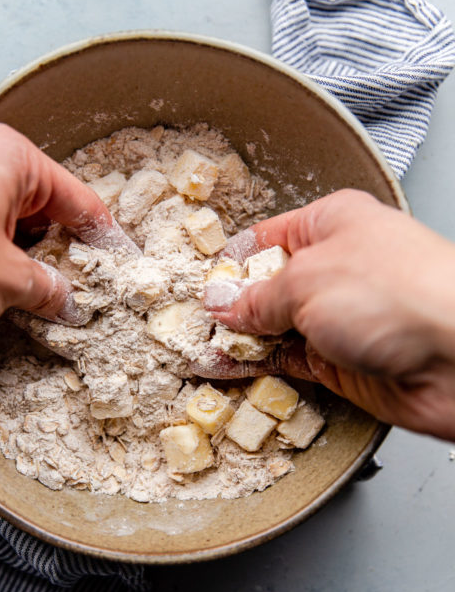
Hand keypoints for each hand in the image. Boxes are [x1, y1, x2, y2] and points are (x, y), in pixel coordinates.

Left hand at [0, 123, 136, 355]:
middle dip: (67, 254)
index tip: (127, 267)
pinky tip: (11, 302)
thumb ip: (48, 289)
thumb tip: (68, 300)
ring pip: (12, 230)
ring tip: (53, 304)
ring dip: (32, 266)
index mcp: (9, 159)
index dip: (107, 239)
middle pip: (45, 211)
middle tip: (92, 293)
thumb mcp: (5, 283)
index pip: (80, 198)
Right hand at [203, 190, 454, 440]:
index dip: (230, 262)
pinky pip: (287, 362)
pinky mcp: (342, 361)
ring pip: (273, 328)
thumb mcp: (307, 280)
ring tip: (197, 348)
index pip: (266, 238)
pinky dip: (256, 366)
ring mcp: (339, 317)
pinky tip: (227, 368)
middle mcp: (337, 267)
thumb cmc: (400, 293)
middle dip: (229, 305)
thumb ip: (257, 297)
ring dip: (237, 340)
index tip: (199, 285)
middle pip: (267, 286)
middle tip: (190, 322)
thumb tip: (223, 302)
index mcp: (332, 223)